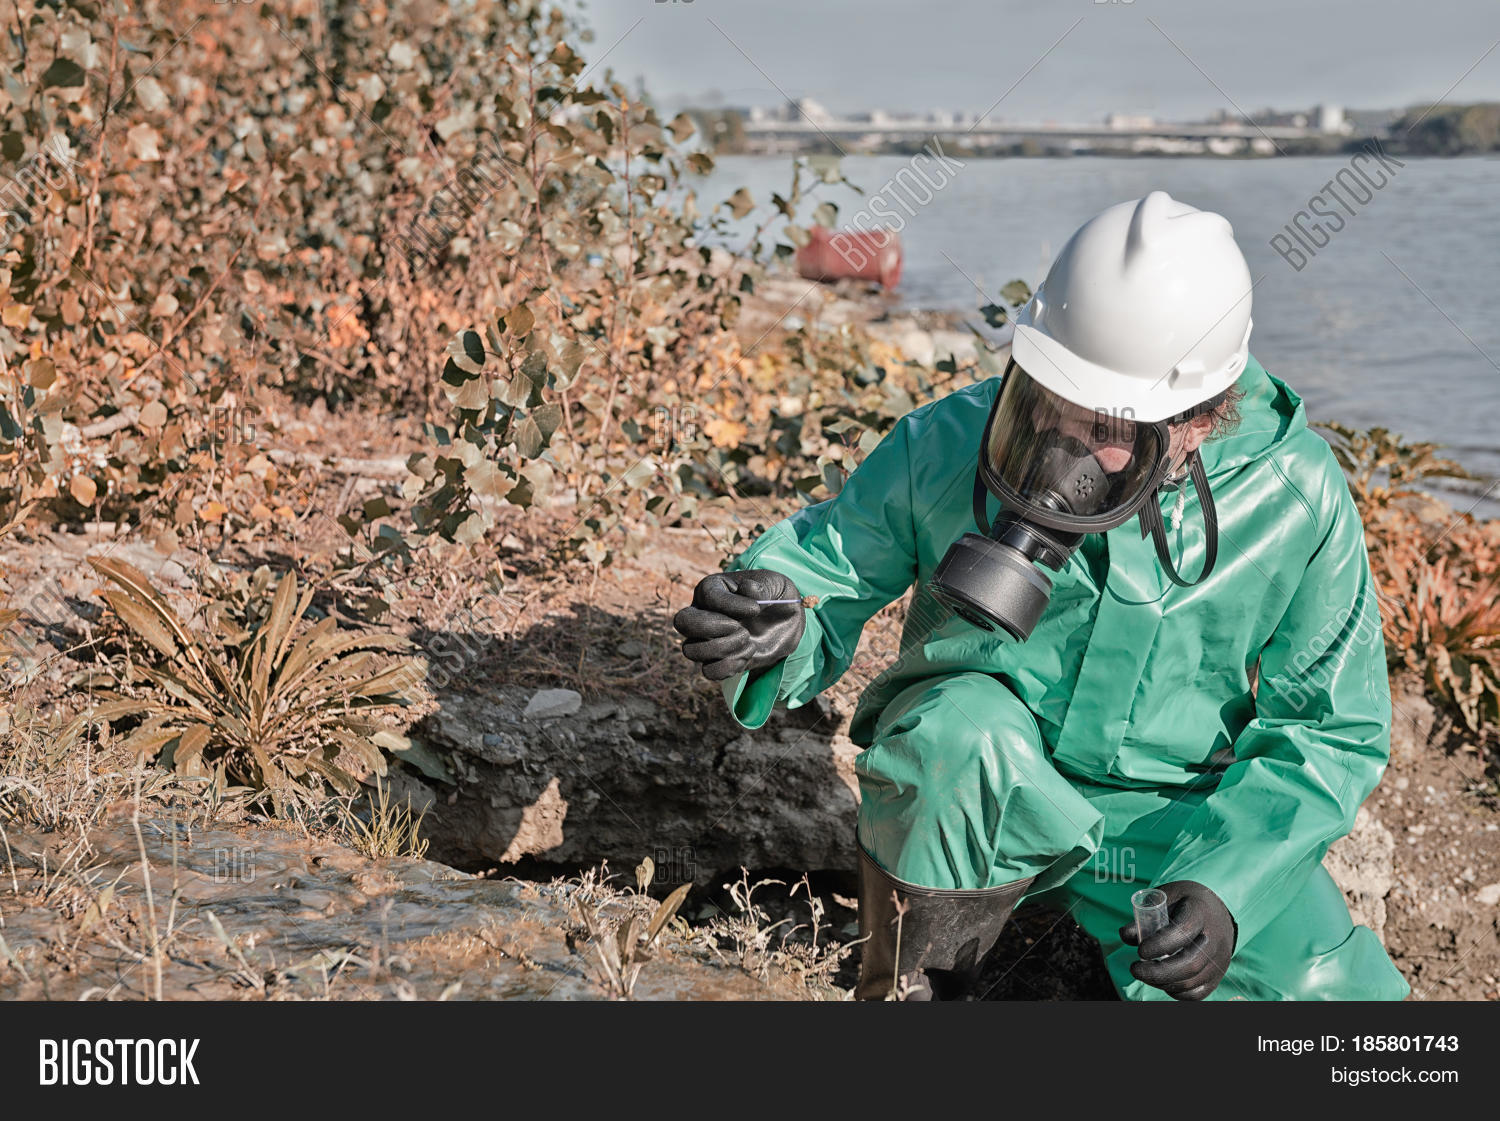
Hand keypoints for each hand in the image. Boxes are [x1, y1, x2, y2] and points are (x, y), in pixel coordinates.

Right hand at [672, 570, 805, 681]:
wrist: (785, 623)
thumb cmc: (776, 597)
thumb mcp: (777, 584)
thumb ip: (764, 586)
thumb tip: (748, 590)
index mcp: (712, 588)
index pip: (707, 596)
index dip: (730, 606)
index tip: (755, 610)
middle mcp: (701, 613)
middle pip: (683, 623)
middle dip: (713, 628)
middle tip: (740, 628)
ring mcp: (705, 639)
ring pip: (691, 650)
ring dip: (724, 648)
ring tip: (748, 640)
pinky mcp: (716, 660)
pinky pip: (709, 672)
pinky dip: (730, 667)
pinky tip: (748, 653)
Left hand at [1120, 880, 1237, 1000]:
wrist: (1217, 910)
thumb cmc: (1185, 902)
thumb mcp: (1165, 898)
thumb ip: (1145, 915)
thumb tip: (1126, 936)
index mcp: (1200, 912)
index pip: (1183, 931)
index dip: (1160, 944)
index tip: (1140, 950)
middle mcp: (1215, 939)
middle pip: (1191, 964)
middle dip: (1158, 972)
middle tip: (1135, 969)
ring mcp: (1219, 960)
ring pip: (1192, 981)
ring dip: (1163, 983)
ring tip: (1144, 974)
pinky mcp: (1218, 975)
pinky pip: (1198, 993)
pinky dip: (1176, 992)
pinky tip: (1162, 983)